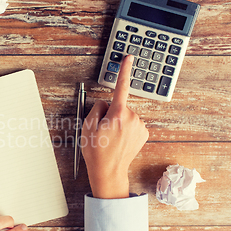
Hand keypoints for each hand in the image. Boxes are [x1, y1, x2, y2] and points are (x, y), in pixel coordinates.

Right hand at [81, 55, 148, 198]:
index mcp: (117, 114)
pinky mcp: (143, 133)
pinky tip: (119, 140)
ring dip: (118, 122)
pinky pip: (131, 124)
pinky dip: (125, 129)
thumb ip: (96, 109)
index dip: (124, 70)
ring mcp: (139, 126)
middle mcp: (132, 117)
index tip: (128, 58)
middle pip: (118, 106)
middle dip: (110, 114)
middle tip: (103, 131)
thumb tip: (104, 103)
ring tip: (110, 138)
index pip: (121, 87)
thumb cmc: (97, 151)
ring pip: (125, 115)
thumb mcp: (87, 127)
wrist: (109, 172)